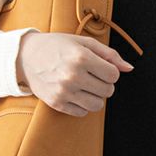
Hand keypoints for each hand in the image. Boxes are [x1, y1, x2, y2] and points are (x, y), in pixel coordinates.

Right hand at [16, 30, 133, 115]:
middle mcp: (73, 76)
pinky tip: (74, 93)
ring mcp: (64, 92)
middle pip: (108, 91)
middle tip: (91, 76)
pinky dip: (82, 105)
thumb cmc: (57, 46)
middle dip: (104, 84)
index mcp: (81, 57)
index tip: (100, 67)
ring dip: (95, 96)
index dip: (110, 72)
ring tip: (85, 86)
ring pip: (97, 105)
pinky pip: (82, 113)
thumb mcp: (83, 43)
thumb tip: (129, 68)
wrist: (26, 56)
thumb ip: (109, 54)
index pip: (114, 75)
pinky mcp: (56, 103)